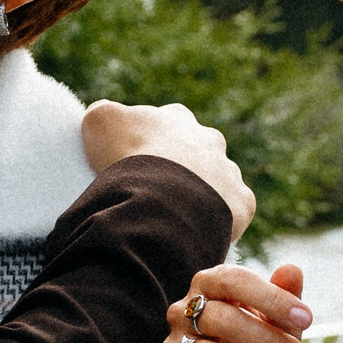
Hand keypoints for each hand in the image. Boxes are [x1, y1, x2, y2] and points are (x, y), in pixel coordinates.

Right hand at [81, 100, 255, 239]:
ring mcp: (229, 171)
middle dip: (180, 167)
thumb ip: (104, 113)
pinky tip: (197, 229)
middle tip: (156, 191)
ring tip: (175, 214)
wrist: (160, 200)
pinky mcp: (241, 202)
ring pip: (217, 181)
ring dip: (201, 193)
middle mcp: (210, 139)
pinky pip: (233, 210)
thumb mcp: (100, 123)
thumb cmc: (128, 158)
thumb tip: (105, 115)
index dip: (150, 141)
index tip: (136, 160)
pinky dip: (217, 218)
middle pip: (196, 151)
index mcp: (178, 118)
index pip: (166, 122)